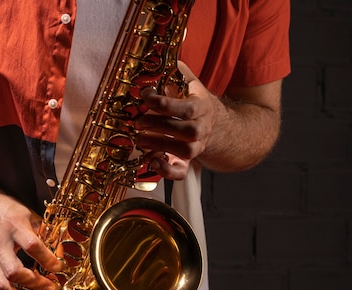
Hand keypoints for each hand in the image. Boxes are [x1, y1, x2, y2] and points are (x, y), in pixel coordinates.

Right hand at [0, 192, 61, 289]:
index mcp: (14, 226)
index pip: (31, 245)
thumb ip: (45, 234)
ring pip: (1, 285)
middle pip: (14, 271)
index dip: (46, 259)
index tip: (58, 267)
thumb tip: (59, 253)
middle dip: (34, 284)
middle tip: (50, 288)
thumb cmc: (6, 210)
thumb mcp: (29, 215)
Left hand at [135, 61, 215, 179]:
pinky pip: (181, 172)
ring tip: (139, 138)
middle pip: (187, 131)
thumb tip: (160, 55)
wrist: (213, 124)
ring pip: (184, 151)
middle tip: (138, 121)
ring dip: (159, 145)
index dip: (164, 103)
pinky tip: (152, 162)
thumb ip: (176, 72)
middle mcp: (202, 128)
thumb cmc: (192, 101)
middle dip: (159, 125)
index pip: (187, 108)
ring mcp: (196, 147)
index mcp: (202, 106)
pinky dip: (167, 171)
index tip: (145, 95)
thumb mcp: (188, 82)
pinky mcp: (187, 161)